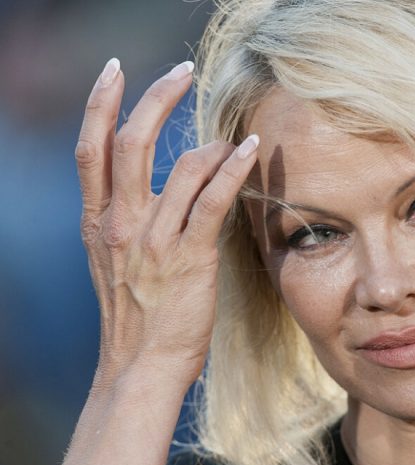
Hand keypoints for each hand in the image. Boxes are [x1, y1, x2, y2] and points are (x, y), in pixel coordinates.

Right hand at [75, 58, 258, 389]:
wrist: (141, 367)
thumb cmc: (136, 318)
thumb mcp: (114, 263)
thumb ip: (126, 223)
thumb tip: (154, 189)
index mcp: (97, 223)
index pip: (89, 149)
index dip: (99, 104)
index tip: (114, 71)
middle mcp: (120, 224)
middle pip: (130, 142)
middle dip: (156, 97)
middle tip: (182, 70)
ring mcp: (154, 240)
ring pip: (182, 167)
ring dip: (214, 143)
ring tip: (236, 139)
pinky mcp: (191, 257)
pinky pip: (213, 200)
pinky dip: (233, 168)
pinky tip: (250, 149)